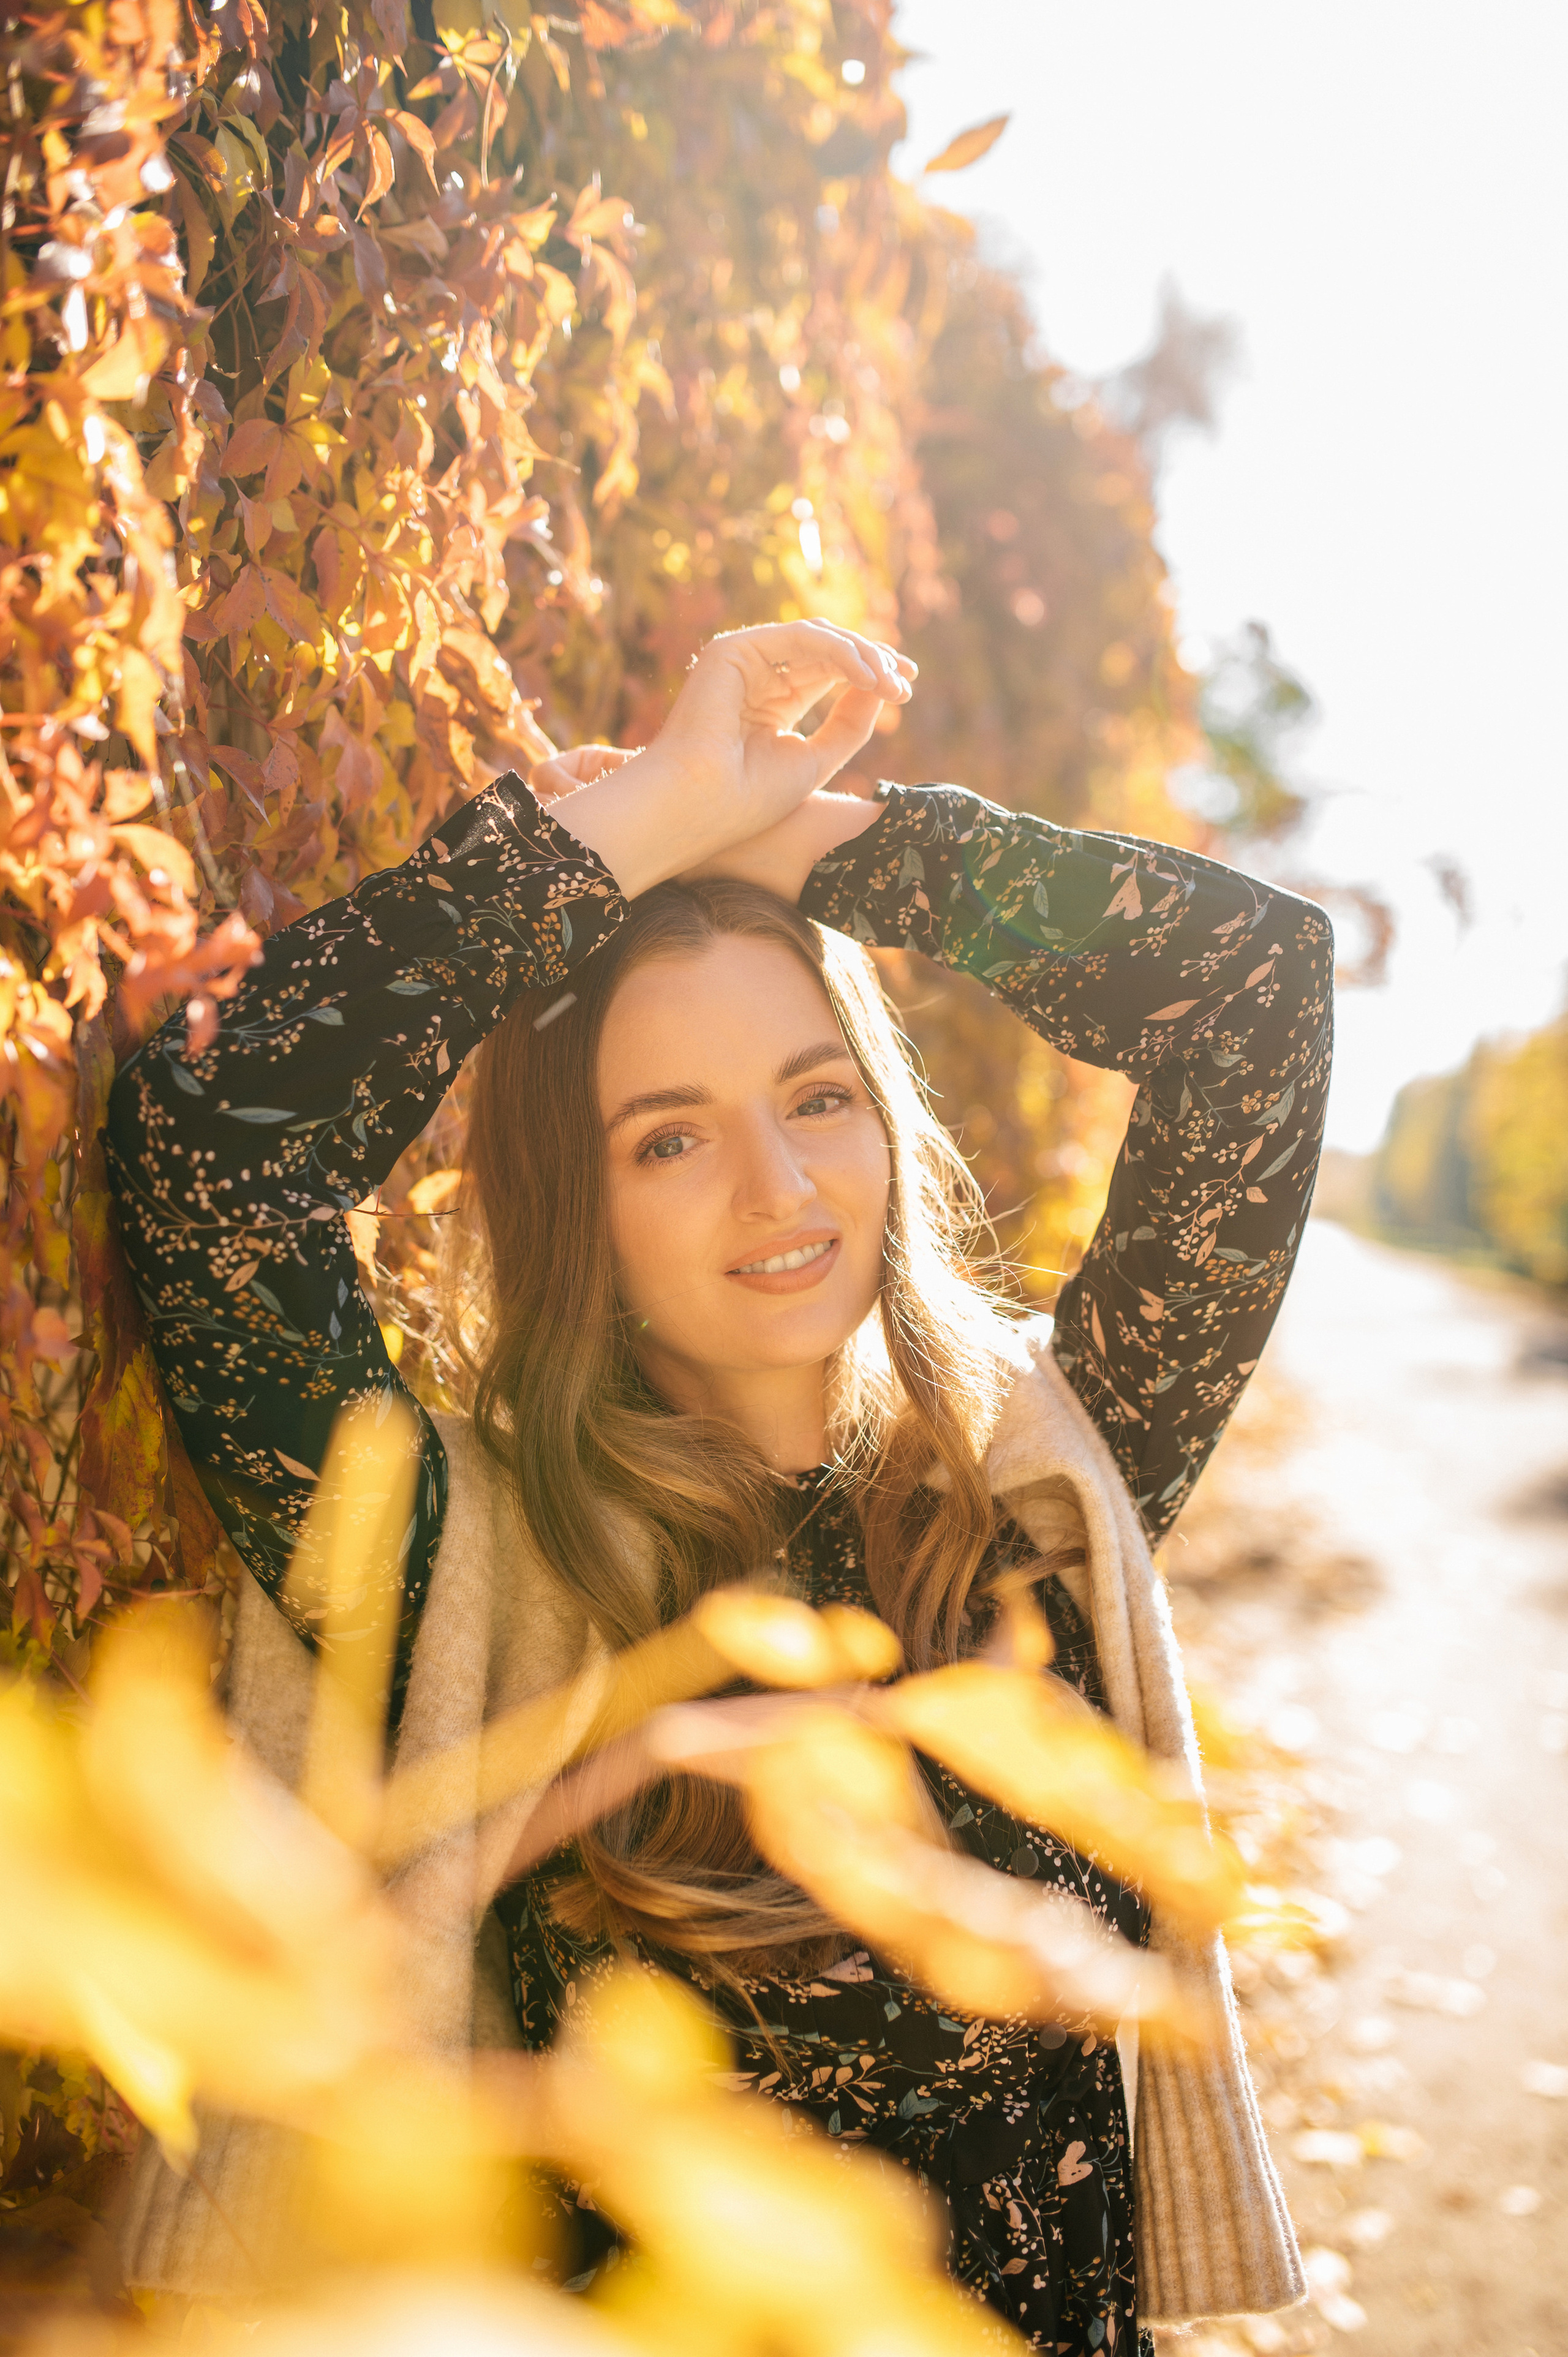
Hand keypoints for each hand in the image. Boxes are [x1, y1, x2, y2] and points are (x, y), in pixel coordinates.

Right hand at [543, 621, 913, 899]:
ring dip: (861, 655)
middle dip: (872, 660)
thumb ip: (848, 725)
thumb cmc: (746, 798)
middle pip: (827, 652)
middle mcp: (756, 677)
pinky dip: (838, 652)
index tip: (906, 690)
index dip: (869, 675)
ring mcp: (743, 661)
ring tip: (890, 682)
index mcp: (771, 704)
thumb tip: (883, 689)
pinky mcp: (732, 651)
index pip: (828, 674)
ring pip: (817, 640)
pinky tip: (866, 675)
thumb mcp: (815, 759)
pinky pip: (799, 639)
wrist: (697, 808)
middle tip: (907, 679)